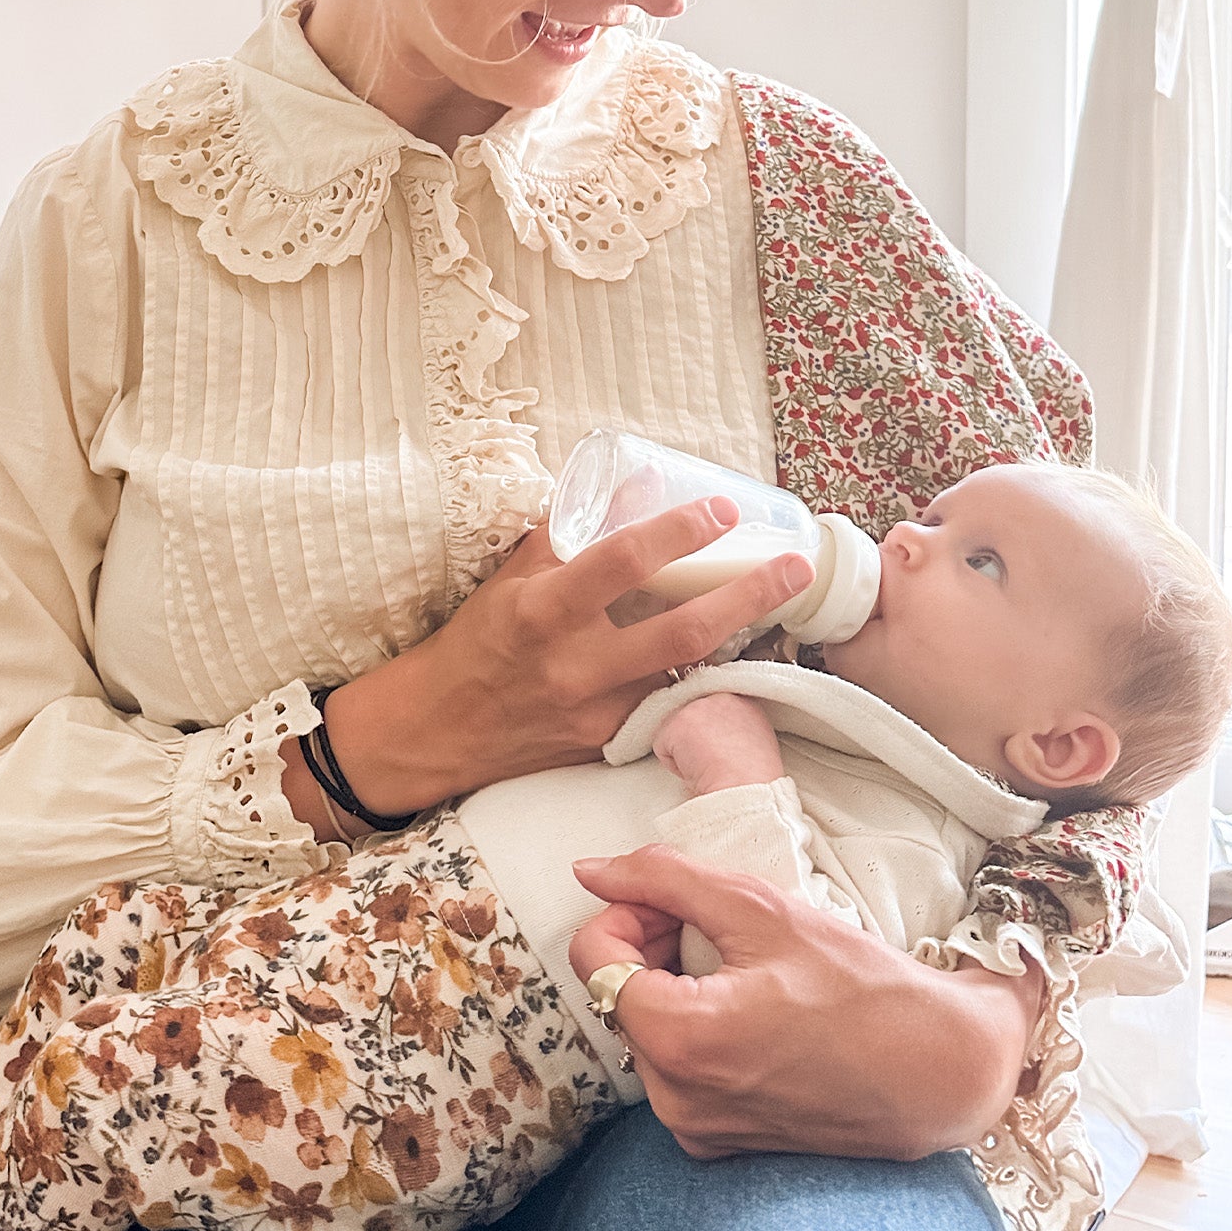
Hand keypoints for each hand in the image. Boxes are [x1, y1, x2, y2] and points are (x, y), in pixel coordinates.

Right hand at [297, 503, 813, 828]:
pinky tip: (734, 650)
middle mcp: (573, 663)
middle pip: (681, 628)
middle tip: (797, 565)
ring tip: (783, 603)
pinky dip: (701, 673)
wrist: (434, 731)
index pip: (621, 561)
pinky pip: (665, 701)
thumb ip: (567, 538)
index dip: (677, 531)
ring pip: (686, 669)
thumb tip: (630, 487)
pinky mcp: (604, 743)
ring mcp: (595, 710)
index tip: (721, 509)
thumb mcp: (511, 580)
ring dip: (740, 636)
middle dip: (748, 594)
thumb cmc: (474, 643)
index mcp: (542, 609)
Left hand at [567, 847, 1043, 1160]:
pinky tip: (752, 1015)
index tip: (679, 904)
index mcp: (679, 1039)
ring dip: (673, 988)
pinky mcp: (718, 1145)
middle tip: (716, 928)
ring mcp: (695, 1129)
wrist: (939, 1072)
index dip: (629, 912)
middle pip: (617, 994)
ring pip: (646, 1031)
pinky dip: (696, 1033)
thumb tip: (590, 870)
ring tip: (741, 971)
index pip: (593, 956)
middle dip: (652, 947)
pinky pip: (676, 1072)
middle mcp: (675, 1098)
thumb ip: (666, 879)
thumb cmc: (861, 987)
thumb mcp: (762, 909)